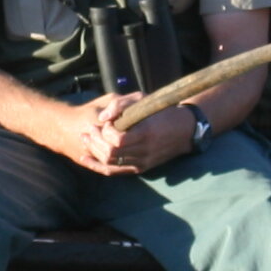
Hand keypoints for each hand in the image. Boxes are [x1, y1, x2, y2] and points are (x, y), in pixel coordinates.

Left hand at [80, 96, 196, 175]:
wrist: (184, 130)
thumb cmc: (161, 111)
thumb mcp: (142, 99)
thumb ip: (119, 104)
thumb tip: (101, 118)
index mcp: (146, 133)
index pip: (117, 139)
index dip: (106, 131)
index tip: (105, 121)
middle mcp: (144, 151)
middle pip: (110, 153)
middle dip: (95, 141)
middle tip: (89, 130)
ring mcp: (142, 162)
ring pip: (110, 163)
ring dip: (94, 151)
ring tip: (86, 139)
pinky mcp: (140, 168)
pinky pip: (115, 171)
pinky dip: (98, 166)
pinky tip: (86, 159)